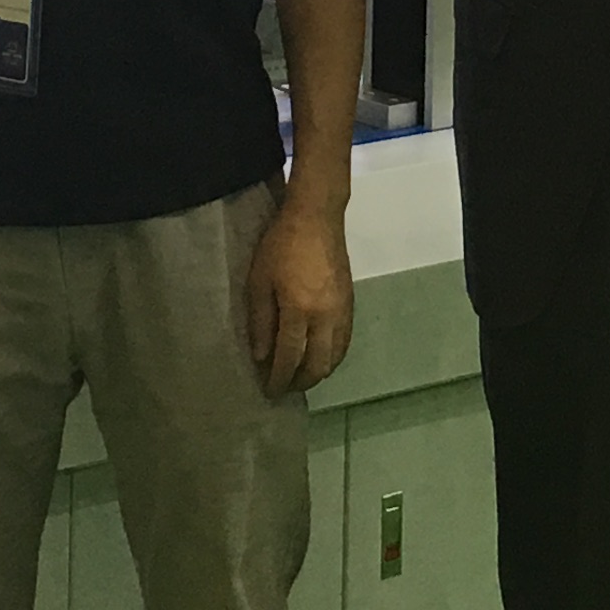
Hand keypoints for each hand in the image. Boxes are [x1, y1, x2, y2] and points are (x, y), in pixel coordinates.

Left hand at [242, 192, 353, 398]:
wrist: (316, 217)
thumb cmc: (280, 245)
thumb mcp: (259, 281)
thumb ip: (261, 322)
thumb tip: (262, 357)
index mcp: (299, 311)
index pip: (289, 358)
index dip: (278, 379)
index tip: (268, 392)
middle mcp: (325, 317)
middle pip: (317, 365)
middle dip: (300, 382)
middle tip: (283, 389)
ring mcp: (342, 311)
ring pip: (335, 357)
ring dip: (317, 373)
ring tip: (300, 377)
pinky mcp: (350, 304)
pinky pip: (345, 342)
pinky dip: (333, 357)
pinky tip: (321, 358)